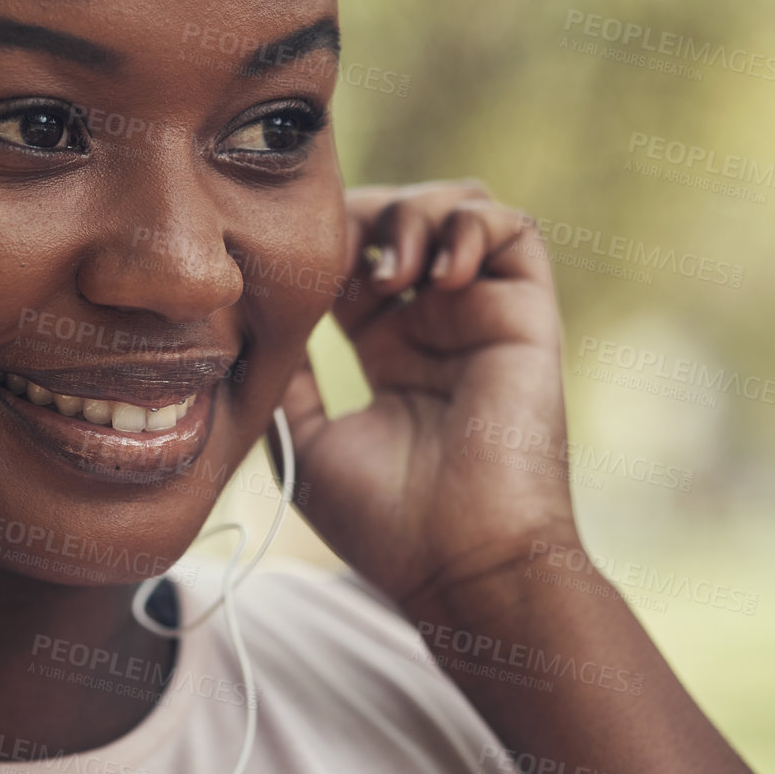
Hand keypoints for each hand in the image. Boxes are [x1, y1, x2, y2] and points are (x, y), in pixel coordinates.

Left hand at [276, 181, 574, 610]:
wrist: (462, 563)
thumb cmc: (385, 523)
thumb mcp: (303, 443)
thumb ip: (285, 378)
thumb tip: (248, 321)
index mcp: (388, 351)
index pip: (353, 259)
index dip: (322, 243)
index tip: (290, 264)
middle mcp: (437, 326)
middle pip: (401, 220)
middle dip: (361, 217)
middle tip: (333, 252)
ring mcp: (483, 317)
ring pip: (459, 210)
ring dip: (415, 214)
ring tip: (387, 268)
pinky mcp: (526, 316)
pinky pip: (516, 230)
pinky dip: (471, 225)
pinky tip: (433, 273)